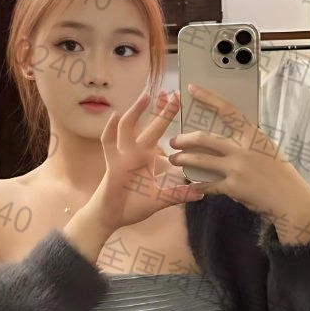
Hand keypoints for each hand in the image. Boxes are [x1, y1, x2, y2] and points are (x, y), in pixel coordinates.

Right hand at [91, 89, 204, 233]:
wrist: (114, 215)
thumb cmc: (137, 204)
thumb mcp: (162, 200)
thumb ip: (179, 195)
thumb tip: (201, 193)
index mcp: (154, 159)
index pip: (168, 139)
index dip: (180, 132)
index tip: (192, 115)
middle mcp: (140, 152)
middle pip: (152, 127)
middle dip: (162, 111)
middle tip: (174, 95)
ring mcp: (125, 154)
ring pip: (130, 127)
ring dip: (137, 112)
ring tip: (146, 97)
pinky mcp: (112, 161)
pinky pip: (108, 143)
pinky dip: (110, 129)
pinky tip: (114, 116)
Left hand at [168, 83, 309, 241]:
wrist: (290, 199)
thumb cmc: (279, 172)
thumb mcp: (266, 148)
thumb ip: (246, 141)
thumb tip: (225, 134)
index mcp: (252, 135)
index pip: (227, 110)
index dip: (208, 97)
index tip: (192, 88)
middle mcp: (243, 149)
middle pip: (204, 139)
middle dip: (184, 139)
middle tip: (174, 141)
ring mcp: (237, 168)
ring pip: (200, 161)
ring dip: (183, 160)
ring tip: (174, 160)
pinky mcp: (233, 187)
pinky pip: (208, 184)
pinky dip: (198, 184)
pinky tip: (190, 184)